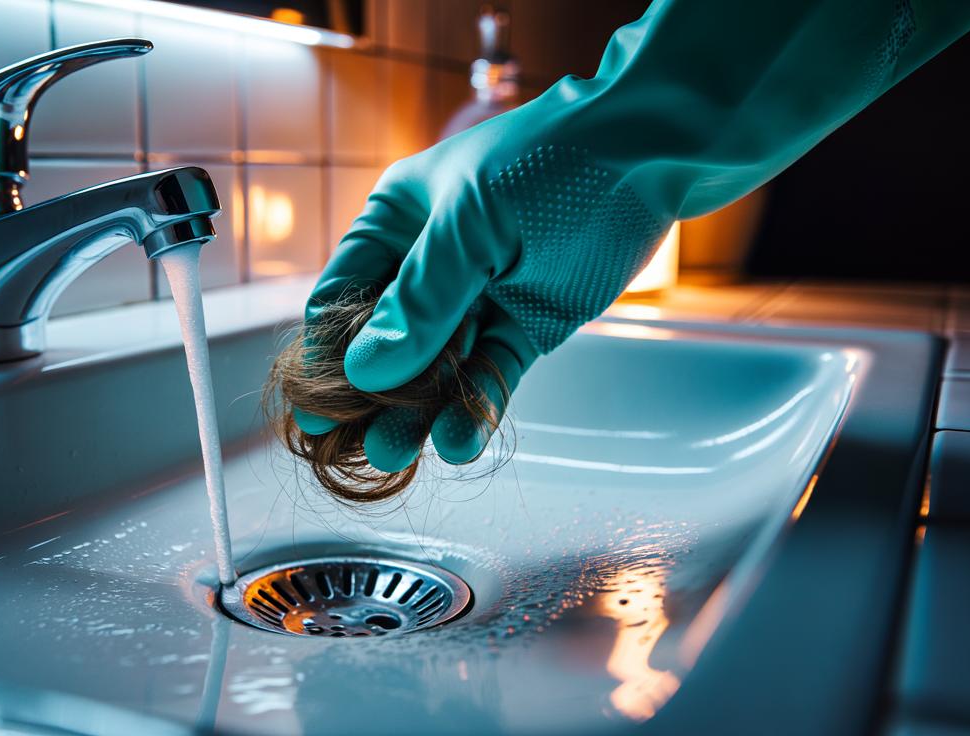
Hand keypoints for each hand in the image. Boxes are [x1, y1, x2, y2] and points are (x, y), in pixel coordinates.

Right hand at [295, 79, 672, 471]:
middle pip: (384, 343)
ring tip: (398, 453)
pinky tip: (458, 441)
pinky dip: (476, 407)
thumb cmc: (548, 163)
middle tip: (356, 446)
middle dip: (370, 396)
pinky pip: (490, 374)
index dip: (325, 353)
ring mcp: (477, 298)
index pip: (339, 298)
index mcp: (395, 223)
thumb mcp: (471, 226)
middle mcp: (428, 265)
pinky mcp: (525, 325)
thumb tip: (363, 371)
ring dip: (418, 411)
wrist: (652, 151)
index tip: (317, 409)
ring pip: (437, 367)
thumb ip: (420, 302)